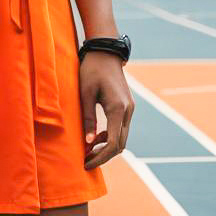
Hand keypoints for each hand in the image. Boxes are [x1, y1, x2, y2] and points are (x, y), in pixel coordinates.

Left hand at [80, 51, 134, 168]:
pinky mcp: (127, 106)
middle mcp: (128, 111)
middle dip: (103, 156)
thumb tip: (89, 144)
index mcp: (118, 109)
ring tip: (88, 151)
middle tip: (86, 161)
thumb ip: (88, 118)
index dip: (100, 157)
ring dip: (107, 147)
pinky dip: (110, 136)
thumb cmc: (91, 69)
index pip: (113, 144)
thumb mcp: (85, 93)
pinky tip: (96, 137)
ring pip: (122, 137)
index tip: (86, 163)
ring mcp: (130, 109)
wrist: (105, 52)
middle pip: (120, 145)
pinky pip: (121, 128)